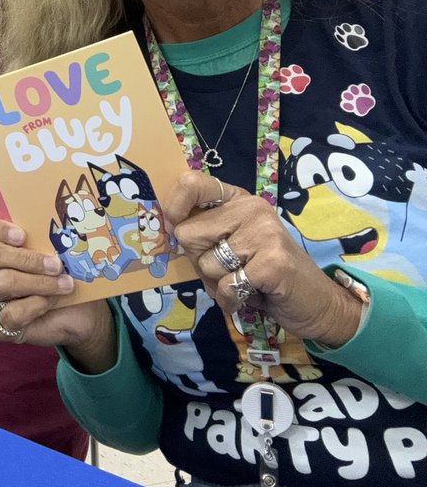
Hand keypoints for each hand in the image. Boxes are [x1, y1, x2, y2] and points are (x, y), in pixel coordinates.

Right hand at [0, 213, 114, 369]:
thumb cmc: (63, 272)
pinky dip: (36, 305)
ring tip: (65, 283)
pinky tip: (52, 302)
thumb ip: (32, 220)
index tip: (21, 235)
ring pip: (3, 282)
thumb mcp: (51, 244)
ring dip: (40, 281)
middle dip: (25, 257)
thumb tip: (14, 189)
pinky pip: (11, 313)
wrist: (82, 312)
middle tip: (55, 262)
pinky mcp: (0, 327)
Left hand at [166, 171, 361, 346]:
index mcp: (237, 200)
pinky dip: (232, 299)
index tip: (177, 227)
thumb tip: (167, 227)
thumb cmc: (264, 274)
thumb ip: (203, 233)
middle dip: (200, 262)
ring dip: (218, 283)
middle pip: (188, 234)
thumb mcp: (230, 244)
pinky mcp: (272, 262)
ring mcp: (264, 233)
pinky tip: (252, 296)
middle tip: (229, 270)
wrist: (318, 303)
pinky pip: (226, 286)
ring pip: (205, 264)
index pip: (190, 183)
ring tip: (244, 281)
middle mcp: (251, 208)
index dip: (174, 207)